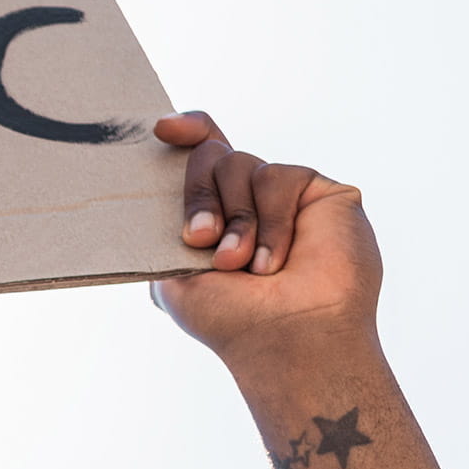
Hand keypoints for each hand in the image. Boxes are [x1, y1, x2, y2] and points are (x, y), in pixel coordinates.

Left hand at [146, 113, 379, 369]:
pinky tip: (273, 260)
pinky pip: (280, 177)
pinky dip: (270, 221)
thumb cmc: (230, 318)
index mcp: (214, 214)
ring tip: (241, 264)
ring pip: (242, 163)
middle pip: (212, 153)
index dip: (185, 131)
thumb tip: (144, 192)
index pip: (200, 154)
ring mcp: (285, 196)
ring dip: (236, 219)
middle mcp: (249, 200)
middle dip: (198, 194)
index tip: (162, 130)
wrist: (286, 338)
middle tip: (199, 239)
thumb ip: (161, 228)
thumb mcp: (174, 273)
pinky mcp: (323, 194)